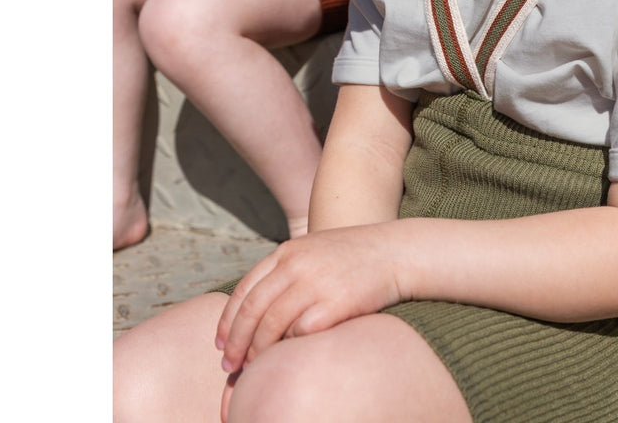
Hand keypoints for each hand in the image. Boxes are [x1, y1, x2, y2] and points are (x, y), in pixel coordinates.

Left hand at [214, 224, 406, 372]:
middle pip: (252, 310)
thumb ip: (287, 270)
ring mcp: (315, 283)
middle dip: (235, 342)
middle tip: (228, 365)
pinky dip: (287, 349)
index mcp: (287, 251)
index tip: (220, 342)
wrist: (396, 252)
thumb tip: (260, 306)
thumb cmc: (356, 257)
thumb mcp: (314, 250)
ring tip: (251, 368)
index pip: (245, 289)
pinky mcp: (334, 303)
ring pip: (271, 326)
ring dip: (256, 352)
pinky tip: (285, 359)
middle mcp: (296, 265)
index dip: (228, 320)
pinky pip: (299, 333)